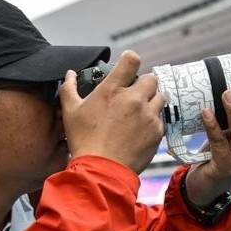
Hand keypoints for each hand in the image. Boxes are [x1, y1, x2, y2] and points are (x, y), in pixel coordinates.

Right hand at [59, 50, 165, 173]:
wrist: (101, 170)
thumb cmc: (84, 141)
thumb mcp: (70, 112)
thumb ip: (69, 88)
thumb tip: (70, 74)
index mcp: (113, 89)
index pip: (132, 59)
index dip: (130, 61)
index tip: (126, 69)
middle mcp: (134, 99)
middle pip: (151, 78)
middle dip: (143, 85)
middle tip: (133, 96)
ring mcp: (148, 115)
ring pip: (160, 98)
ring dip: (151, 101)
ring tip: (139, 113)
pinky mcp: (157, 131)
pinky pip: (161, 119)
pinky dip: (153, 121)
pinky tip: (139, 130)